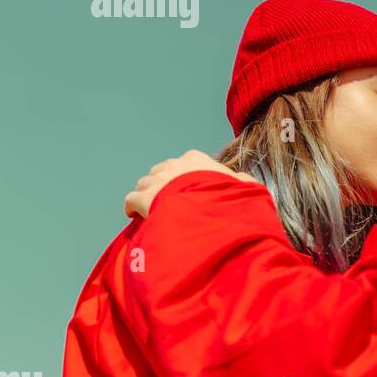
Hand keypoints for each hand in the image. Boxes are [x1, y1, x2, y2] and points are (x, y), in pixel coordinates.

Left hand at [124, 149, 259, 218]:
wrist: (209, 211)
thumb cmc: (229, 200)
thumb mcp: (245, 188)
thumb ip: (242, 182)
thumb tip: (245, 180)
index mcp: (197, 161)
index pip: (186, 163)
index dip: (186, 178)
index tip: (190, 191)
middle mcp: (174, 166)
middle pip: (162, 171)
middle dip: (163, 184)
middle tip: (170, 201)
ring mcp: (157, 181)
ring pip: (144, 183)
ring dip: (147, 195)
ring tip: (153, 210)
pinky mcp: (144, 198)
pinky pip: (131, 199)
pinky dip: (132, 207)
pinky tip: (135, 216)